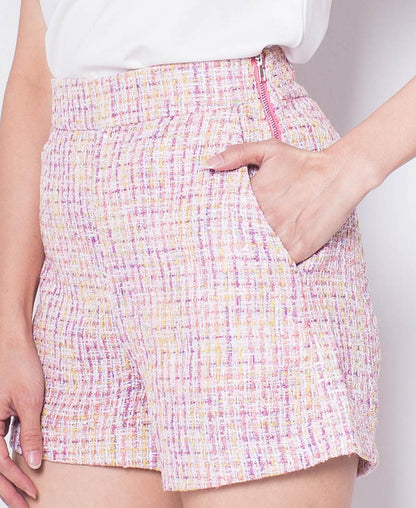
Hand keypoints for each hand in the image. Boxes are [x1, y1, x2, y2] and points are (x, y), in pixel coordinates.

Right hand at [0, 328, 43, 506]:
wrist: (15, 341)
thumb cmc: (21, 368)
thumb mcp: (30, 403)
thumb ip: (30, 434)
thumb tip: (33, 464)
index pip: (0, 463)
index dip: (16, 481)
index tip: (31, 494)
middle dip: (8, 486)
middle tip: (23, 505)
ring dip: (9, 472)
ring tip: (22, 489)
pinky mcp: (1, 411)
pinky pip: (2, 438)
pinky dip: (11, 453)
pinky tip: (22, 462)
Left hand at [205, 138, 372, 263]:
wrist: (340, 175)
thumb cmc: (304, 163)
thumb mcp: (269, 150)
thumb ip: (237, 154)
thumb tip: (209, 164)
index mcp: (253, 197)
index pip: (227, 216)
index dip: (222, 224)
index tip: (218, 231)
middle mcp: (265, 218)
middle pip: (240, 237)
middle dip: (234, 242)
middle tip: (227, 249)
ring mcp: (281, 235)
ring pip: (258, 252)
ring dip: (252, 255)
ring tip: (243, 260)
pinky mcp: (297, 249)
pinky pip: (278, 263)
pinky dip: (273, 264)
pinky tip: (268, 263)